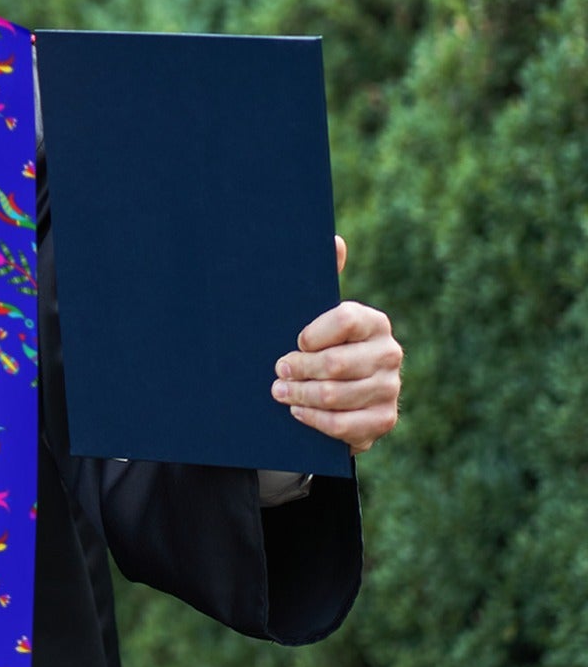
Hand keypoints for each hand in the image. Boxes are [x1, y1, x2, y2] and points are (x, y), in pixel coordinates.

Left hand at [271, 236, 401, 453]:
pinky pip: (344, 425)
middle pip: (336, 363)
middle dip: (298, 369)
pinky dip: (315, 420)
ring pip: (336, 395)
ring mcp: (389, 389)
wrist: (338, 395)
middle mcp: (389, 353)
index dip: (313, 333)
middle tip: (277, 370)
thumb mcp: (317, 314)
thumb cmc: (320, 346)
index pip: (344, 319)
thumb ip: (324, 278)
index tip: (294, 341)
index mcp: (374, 322)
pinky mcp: (383, 420)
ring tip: (279, 392)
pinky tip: (298, 412)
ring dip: (300, 395)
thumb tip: (334, 240)